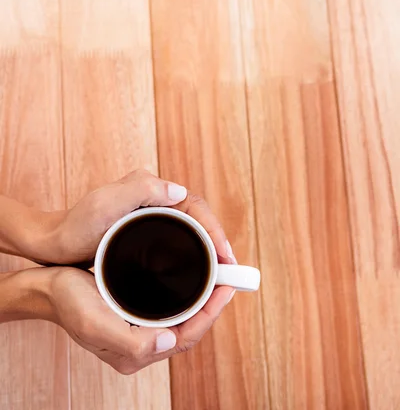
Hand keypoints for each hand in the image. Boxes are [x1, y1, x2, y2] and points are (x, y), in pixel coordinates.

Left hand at [44, 169, 236, 265]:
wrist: (53, 243)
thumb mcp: (106, 203)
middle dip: (217, 243)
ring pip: (190, 234)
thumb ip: (141, 189)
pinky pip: (177, 245)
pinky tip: (195, 277)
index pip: (195, 207)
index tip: (226, 256)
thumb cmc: (76, 224)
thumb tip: (179, 191)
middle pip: (198, 221)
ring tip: (219, 278)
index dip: (215, 230)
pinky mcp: (144, 238)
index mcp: (152, 191)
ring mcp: (151, 221)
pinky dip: (192, 258)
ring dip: (207, 252)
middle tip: (230, 272)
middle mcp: (155, 202)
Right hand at [48, 267, 233, 373]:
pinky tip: (189, 277)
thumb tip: (169, 342)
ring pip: (180, 318)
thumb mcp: (95, 322)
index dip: (210, 314)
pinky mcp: (134, 313)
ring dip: (200, 299)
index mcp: (135, 351)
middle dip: (211, 306)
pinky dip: (184, 294)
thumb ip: (131, 341)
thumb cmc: (69, 303)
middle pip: (188, 329)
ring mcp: (138, 329)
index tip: (227, 288)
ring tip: (216, 275)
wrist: (48, 287)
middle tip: (228, 277)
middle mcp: (141, 343)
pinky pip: (168, 307)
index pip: (186, 337)